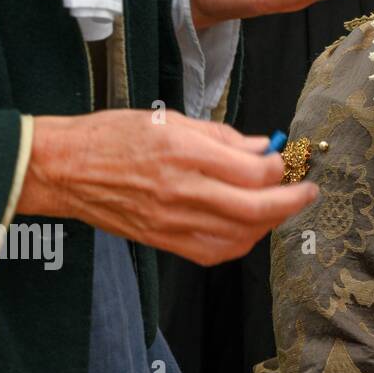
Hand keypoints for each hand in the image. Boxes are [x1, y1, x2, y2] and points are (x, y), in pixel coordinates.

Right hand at [19, 111, 317, 266]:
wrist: (65, 169)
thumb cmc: (115, 136)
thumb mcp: (173, 119)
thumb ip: (224, 136)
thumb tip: (263, 147)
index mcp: (186, 153)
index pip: (253, 172)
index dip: (281, 169)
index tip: (288, 161)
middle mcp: (183, 191)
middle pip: (256, 208)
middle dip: (292, 201)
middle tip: (308, 191)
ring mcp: (173, 221)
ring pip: (241, 235)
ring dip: (270, 223)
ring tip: (279, 207)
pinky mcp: (164, 241)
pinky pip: (215, 252)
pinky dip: (242, 242)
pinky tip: (250, 227)